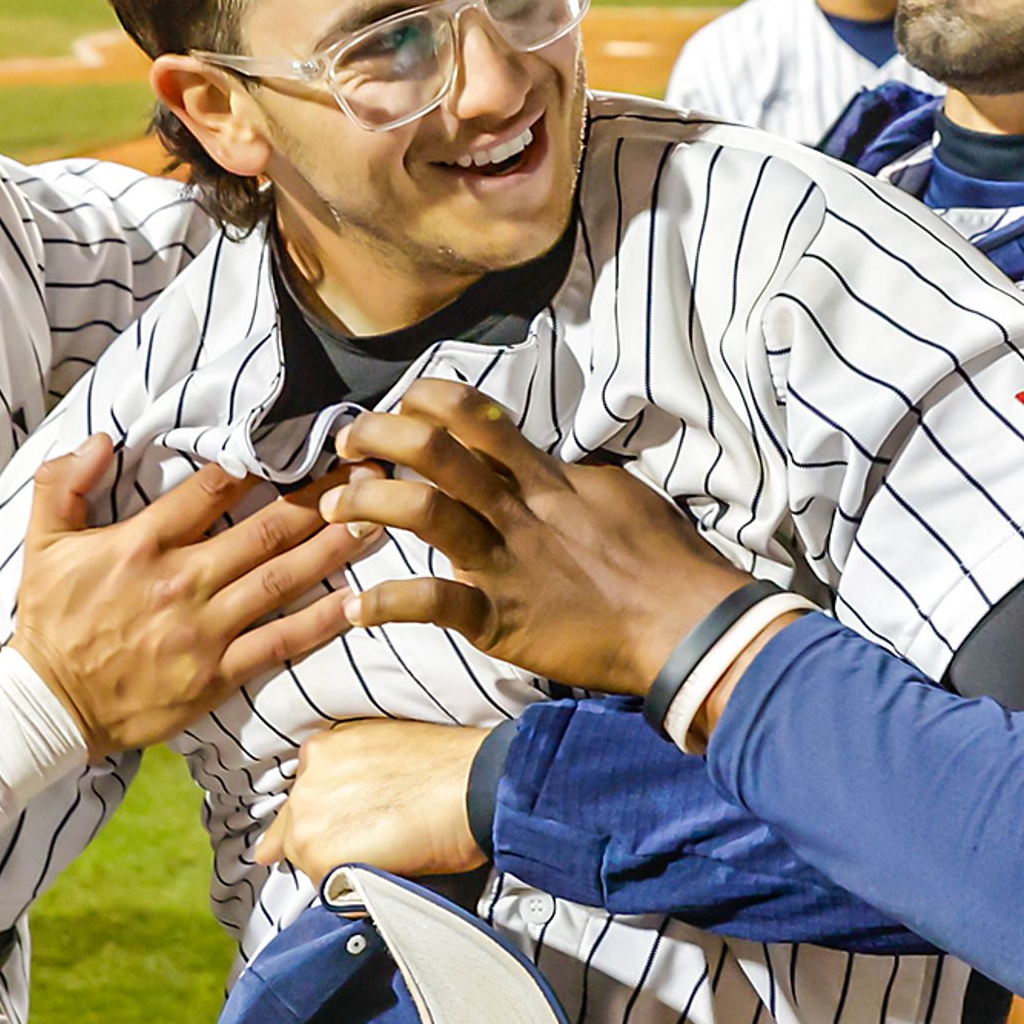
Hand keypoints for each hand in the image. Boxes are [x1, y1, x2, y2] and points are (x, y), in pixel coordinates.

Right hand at [15, 438, 370, 752]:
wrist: (49, 707)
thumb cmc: (50, 621)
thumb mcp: (41, 543)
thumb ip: (64, 482)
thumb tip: (102, 438)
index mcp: (142, 544)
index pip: (210, 488)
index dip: (259, 461)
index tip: (301, 440)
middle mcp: (180, 582)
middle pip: (264, 530)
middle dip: (320, 498)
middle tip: (366, 471)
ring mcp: (202, 631)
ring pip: (281, 580)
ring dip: (333, 548)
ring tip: (377, 518)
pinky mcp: (216, 675)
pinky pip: (279, 644)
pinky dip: (321, 624)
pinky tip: (360, 601)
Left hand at [256, 719, 488, 883]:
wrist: (474, 786)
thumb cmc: (448, 768)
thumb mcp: (386, 750)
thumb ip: (354, 775)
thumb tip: (349, 805)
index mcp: (321, 750)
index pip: (303, 798)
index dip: (326, 819)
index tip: (344, 830)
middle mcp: (306, 780)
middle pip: (299, 830)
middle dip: (328, 843)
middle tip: (373, 845)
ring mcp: (307, 818)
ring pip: (309, 861)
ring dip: (339, 867)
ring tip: (386, 857)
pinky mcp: (319, 854)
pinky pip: (326, 888)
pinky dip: (350, 892)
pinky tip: (385, 871)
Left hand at [320, 381, 749, 698]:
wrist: (688, 623)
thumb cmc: (666, 561)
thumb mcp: (620, 498)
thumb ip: (574, 482)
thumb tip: (552, 468)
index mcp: (549, 479)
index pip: (478, 417)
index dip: (428, 400)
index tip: (403, 404)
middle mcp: (521, 510)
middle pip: (439, 450)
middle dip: (381, 435)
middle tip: (347, 440)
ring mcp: (508, 563)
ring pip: (428, 512)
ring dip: (371, 502)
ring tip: (335, 509)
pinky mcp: (503, 618)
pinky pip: (436, 603)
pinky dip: (388, 604)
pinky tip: (355, 608)